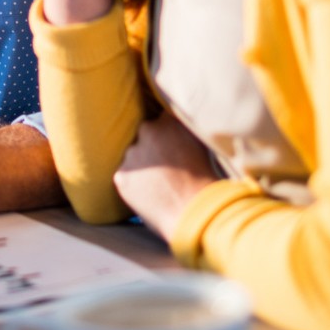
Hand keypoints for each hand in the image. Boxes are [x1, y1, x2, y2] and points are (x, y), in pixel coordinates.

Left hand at [112, 112, 218, 241]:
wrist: (196, 211)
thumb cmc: (206, 180)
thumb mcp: (203, 143)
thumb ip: (187, 129)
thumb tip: (181, 125)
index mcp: (170, 120)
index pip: (162, 118)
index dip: (167, 132)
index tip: (171, 143)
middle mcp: (149, 130)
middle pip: (146, 134)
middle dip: (154, 146)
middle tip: (167, 166)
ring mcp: (133, 152)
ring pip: (134, 155)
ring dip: (143, 165)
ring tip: (161, 183)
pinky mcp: (122, 174)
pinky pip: (126, 176)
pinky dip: (134, 183)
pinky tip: (152, 193)